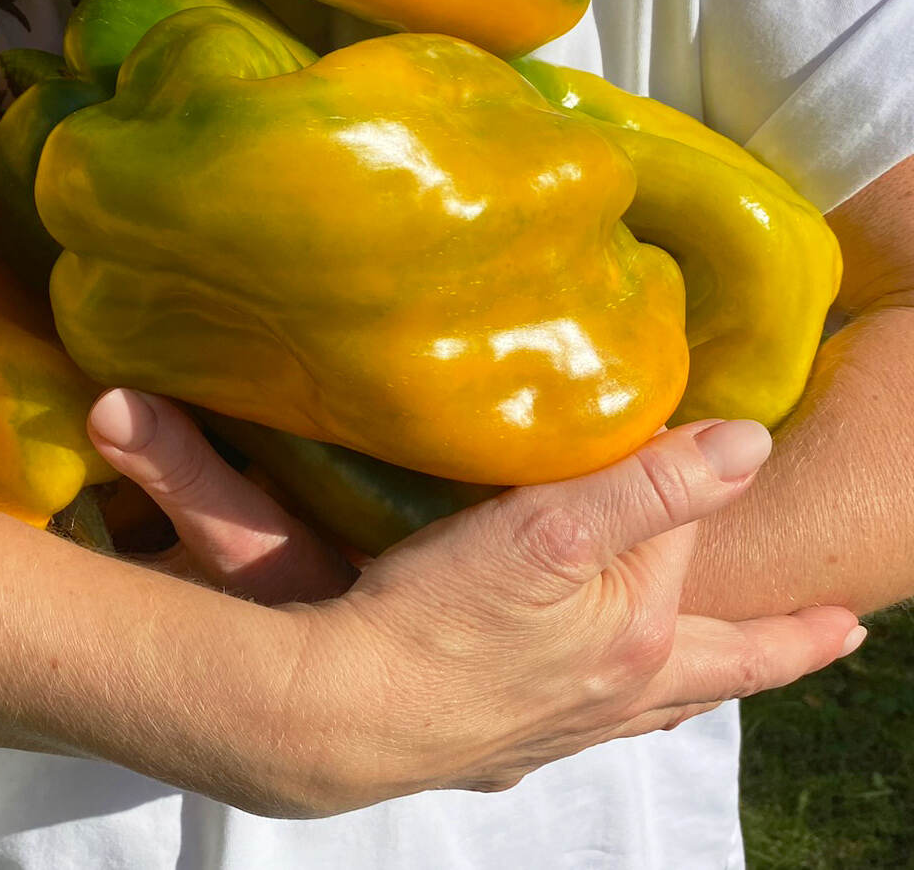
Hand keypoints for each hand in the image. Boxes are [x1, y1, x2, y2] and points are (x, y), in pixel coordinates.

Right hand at [89, 391, 862, 811]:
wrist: (346, 714)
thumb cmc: (442, 617)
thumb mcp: (549, 531)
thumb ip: (649, 487)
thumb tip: (749, 445)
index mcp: (640, 638)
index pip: (687, 535)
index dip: (693, 478)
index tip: (716, 438)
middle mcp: (617, 693)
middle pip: (719, 661)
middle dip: (781, 645)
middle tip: (836, 634)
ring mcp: (563, 727)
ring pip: (659, 704)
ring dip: (705, 682)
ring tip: (728, 675)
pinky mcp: (508, 742)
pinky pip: (591, 726)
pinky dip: (619, 709)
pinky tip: (585, 703)